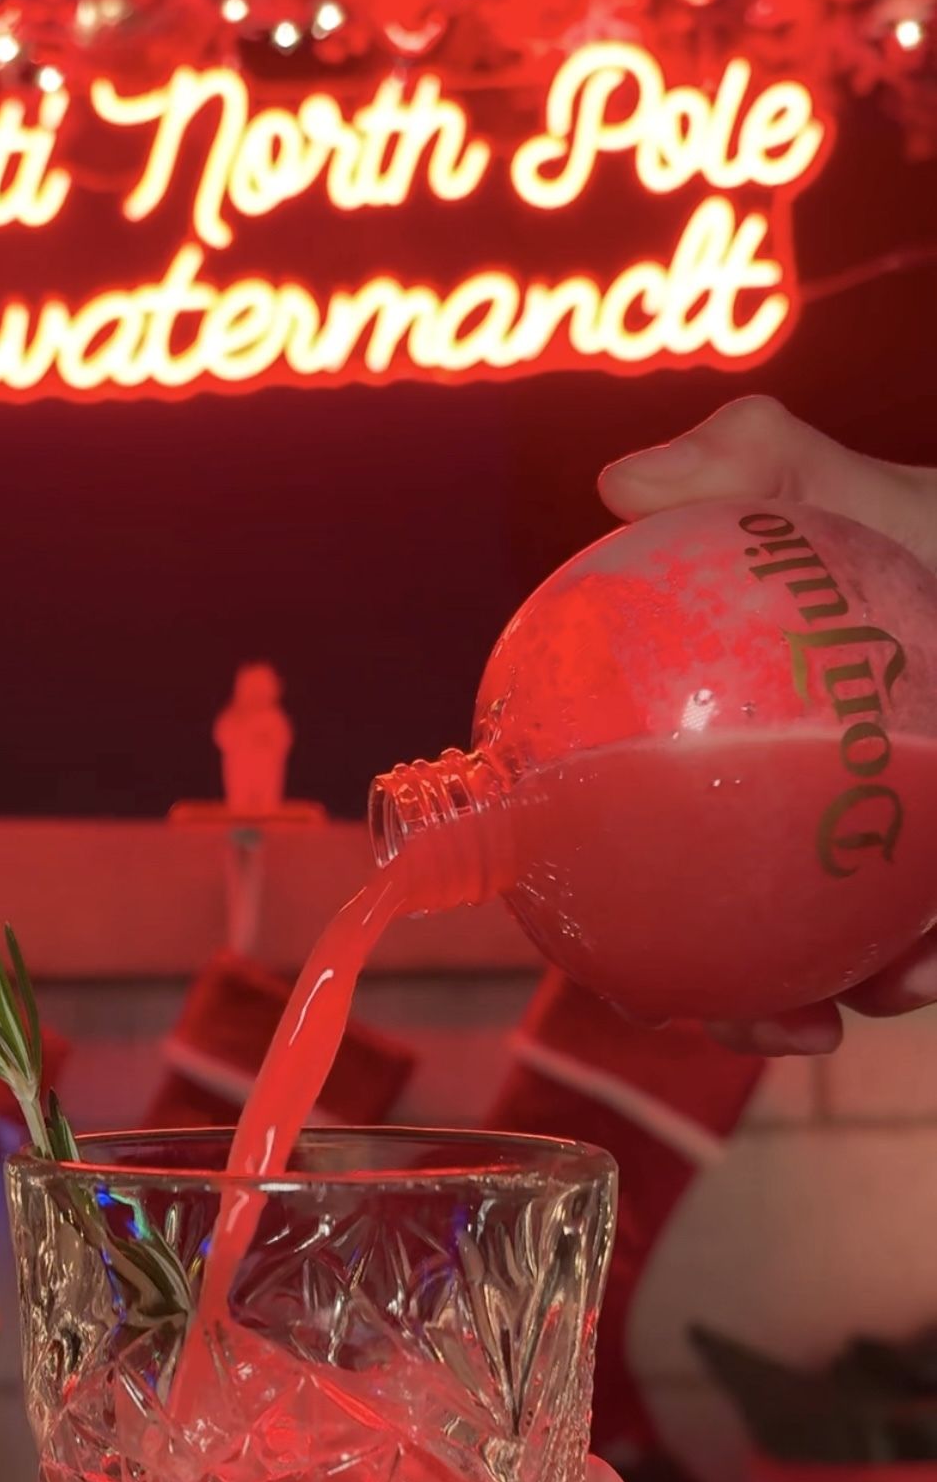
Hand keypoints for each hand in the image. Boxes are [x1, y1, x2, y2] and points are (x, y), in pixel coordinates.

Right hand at [600, 396, 936, 1055]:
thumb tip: (621, 482)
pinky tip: (912, 969)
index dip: (610, 895)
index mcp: (771, 754)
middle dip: (718, 1001)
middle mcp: (827, 816)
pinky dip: (916, 969)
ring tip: (820, 1017)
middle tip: (683, 1010)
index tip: (580, 924)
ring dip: (817, 1004)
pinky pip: (929, 948)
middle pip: (741, 930)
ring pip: (846, 965)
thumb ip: (756, 464)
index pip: (668, 827)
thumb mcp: (870, 493)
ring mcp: (904, 856)